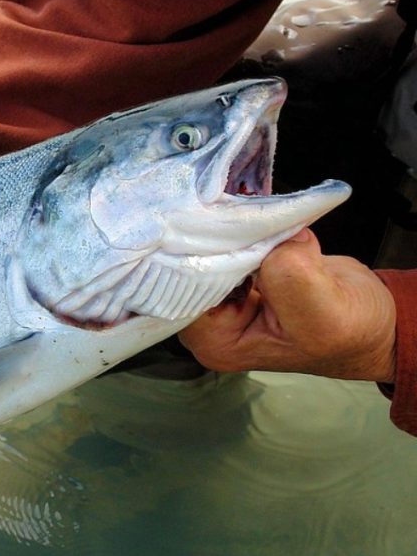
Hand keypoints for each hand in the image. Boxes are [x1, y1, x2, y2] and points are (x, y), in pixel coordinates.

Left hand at [178, 229, 396, 382]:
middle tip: (233, 212)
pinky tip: (264, 222)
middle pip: (190, 270)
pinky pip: (230, 242)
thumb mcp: (321, 309)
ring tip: (252, 217)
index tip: (217, 228)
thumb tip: (271, 238)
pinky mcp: (240, 272)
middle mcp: (210, 322)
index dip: (198, 258)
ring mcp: (223, 297)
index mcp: (216, 342)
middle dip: (214, 239)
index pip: (183, 292)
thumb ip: (288, 275)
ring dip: (233, 231)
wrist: (372, 321)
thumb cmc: (349, 331)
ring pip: (208, 251)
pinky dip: (247, 228)